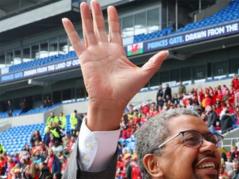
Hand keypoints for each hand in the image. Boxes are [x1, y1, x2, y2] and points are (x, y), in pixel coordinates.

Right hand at [62, 1, 167, 130]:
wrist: (111, 102)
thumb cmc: (127, 91)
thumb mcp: (144, 74)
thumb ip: (154, 62)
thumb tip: (167, 52)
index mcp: (118, 52)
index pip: (115, 31)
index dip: (113, 20)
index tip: (111, 8)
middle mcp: (105, 51)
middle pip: (100, 28)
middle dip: (97, 15)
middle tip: (94, 1)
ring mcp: (94, 54)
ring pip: (88, 31)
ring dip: (86, 18)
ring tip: (83, 4)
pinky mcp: (84, 59)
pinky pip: (76, 42)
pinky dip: (71, 31)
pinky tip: (66, 20)